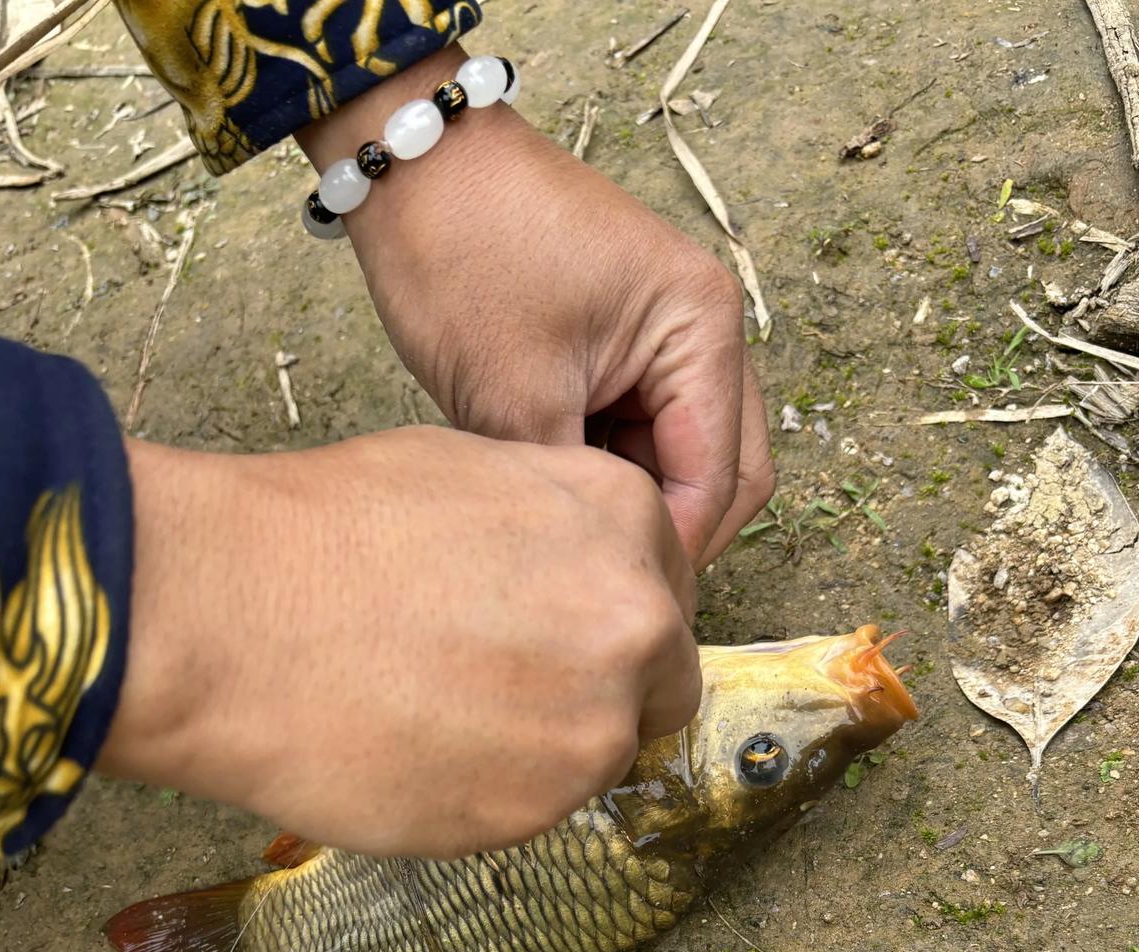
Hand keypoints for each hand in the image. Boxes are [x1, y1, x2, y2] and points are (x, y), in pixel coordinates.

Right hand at [99, 429, 698, 858]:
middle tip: (510, 691)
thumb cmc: (323, 532)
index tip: (562, 636)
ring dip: (544, 750)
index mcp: (626, 521)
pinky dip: (491, 795)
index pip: (665, 592)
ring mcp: (592, 726)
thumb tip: (567, 577)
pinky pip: (537, 811)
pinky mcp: (537, 811)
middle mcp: (635, 625)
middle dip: (603, 692)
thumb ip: (555, 531)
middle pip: (660, 685)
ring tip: (441, 718)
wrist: (231, 616)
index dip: (610, 619)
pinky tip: (418, 754)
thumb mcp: (468, 473)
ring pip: (601, 757)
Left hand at [297, 46, 773, 569]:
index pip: (719, 478)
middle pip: (725, 471)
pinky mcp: (627, 345)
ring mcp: (669, 336)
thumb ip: (575, 496)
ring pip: (682, 456)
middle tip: (602, 583)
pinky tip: (558, 497)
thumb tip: (596, 568)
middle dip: (672, 532)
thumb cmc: (465, 252)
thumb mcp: (516, 400)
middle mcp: (705, 330)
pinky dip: (608, 469)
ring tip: (569, 538)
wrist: (413, 166)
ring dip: (636, 501)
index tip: (618, 598)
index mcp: (702, 328)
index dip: (674, 551)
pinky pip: (640, 430)